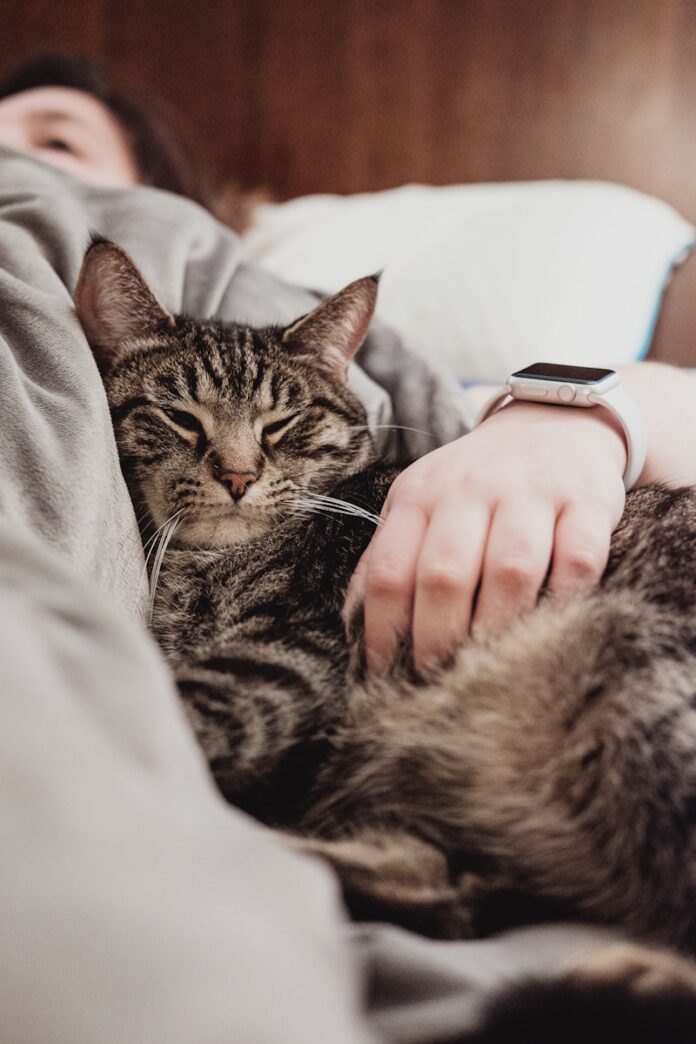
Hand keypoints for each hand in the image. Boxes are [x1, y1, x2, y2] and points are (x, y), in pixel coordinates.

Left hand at [346, 401, 626, 672]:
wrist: (555, 421)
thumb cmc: (477, 483)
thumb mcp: (422, 503)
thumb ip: (391, 555)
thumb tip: (356, 626)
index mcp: (420, 496)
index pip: (389, 571)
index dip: (382, 631)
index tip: (386, 675)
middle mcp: (470, 490)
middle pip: (444, 574)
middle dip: (437, 639)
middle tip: (439, 681)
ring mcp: (532, 493)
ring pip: (510, 568)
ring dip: (498, 627)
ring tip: (491, 667)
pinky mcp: (587, 501)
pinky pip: (578, 558)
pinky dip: (566, 598)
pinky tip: (554, 625)